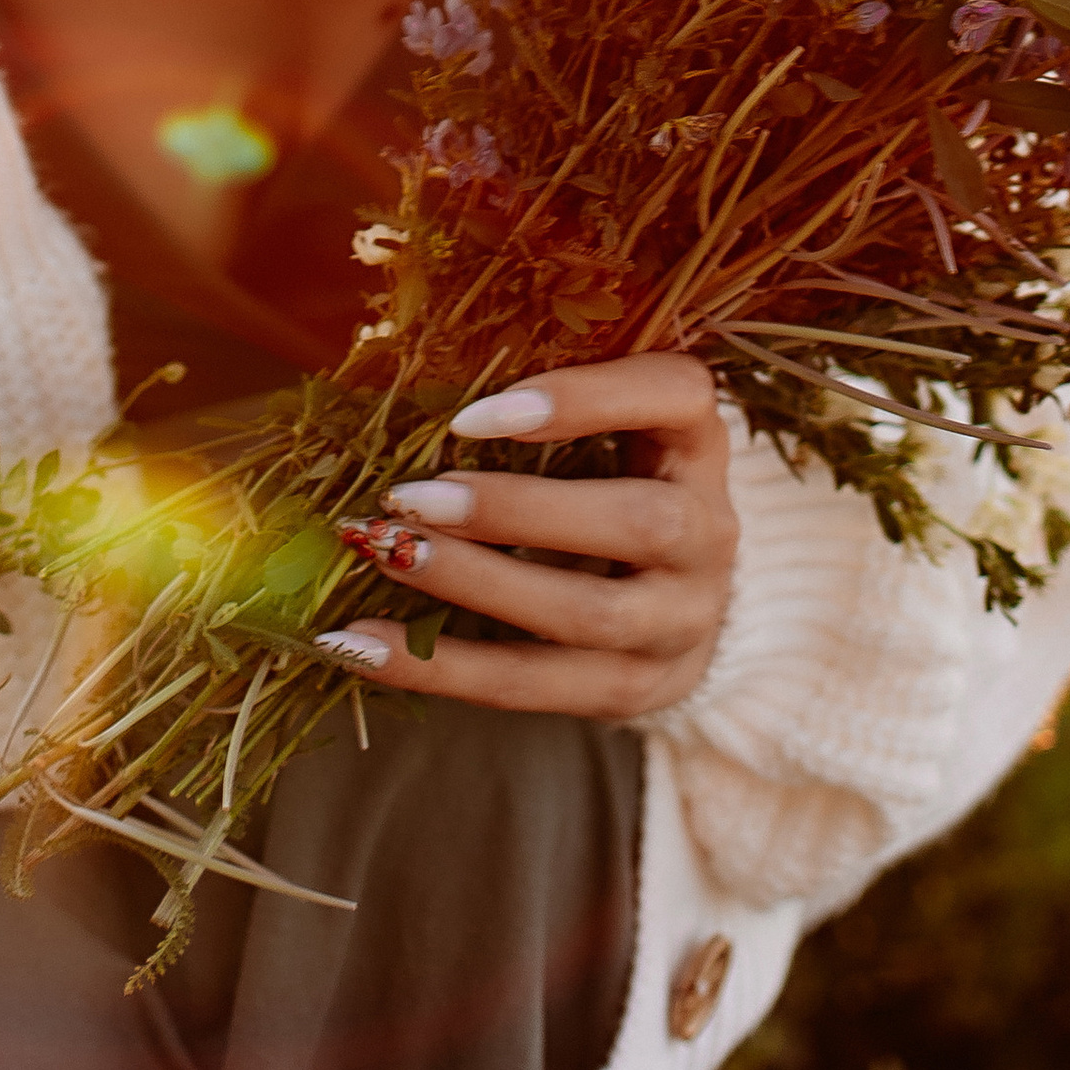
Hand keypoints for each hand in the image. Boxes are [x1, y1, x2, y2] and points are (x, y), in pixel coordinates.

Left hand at [321, 352, 736, 720]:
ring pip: (586, 614)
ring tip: (386, 555)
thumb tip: (416, 378)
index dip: (583, 398)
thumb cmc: (620, 479)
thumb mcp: (617, 425)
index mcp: (700, 442)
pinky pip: (531, 686)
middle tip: (411, 497)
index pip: (675, 395)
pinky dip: (439, 668)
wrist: (685, 604)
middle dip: (516, 511)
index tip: (474, 414)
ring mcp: (679, 623)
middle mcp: (708, 533)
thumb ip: (557, 399)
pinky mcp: (631, 691)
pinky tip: (362, 646)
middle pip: (638, 523)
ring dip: (474, 585)